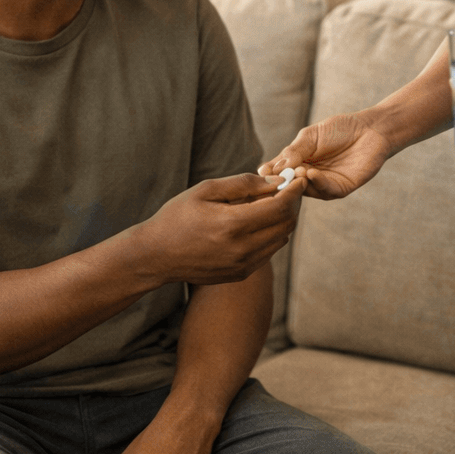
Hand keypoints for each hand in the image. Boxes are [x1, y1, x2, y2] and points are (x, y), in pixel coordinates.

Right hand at [140, 174, 302, 285]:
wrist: (156, 255)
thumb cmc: (177, 217)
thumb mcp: (205, 190)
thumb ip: (243, 184)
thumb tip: (275, 181)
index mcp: (233, 224)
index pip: (281, 206)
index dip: (295, 190)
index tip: (298, 178)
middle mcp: (242, 248)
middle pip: (286, 223)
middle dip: (292, 203)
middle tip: (288, 188)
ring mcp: (243, 265)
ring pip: (281, 239)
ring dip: (283, 219)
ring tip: (272, 203)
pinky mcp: (241, 274)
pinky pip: (269, 252)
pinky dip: (272, 235)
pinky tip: (258, 223)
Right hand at [260, 113, 391, 200]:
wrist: (370, 129)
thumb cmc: (340, 129)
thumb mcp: (310, 136)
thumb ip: (293, 151)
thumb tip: (273, 168)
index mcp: (297, 162)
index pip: (278, 171)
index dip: (270, 173)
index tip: (262, 173)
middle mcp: (308, 176)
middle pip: (290, 184)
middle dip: (283, 180)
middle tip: (278, 175)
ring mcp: (323, 184)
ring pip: (306, 190)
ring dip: (300, 182)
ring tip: (298, 171)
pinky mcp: (340, 189)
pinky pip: (326, 190)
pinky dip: (317, 183)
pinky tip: (311, 173)